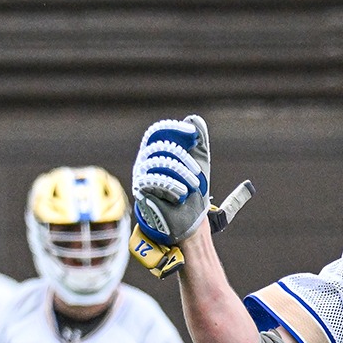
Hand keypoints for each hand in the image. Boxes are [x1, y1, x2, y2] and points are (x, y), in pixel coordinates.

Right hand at [131, 115, 210, 247]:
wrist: (189, 222)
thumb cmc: (193, 193)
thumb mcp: (200, 164)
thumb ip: (198, 142)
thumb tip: (195, 120)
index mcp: (157, 152)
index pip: (158, 131)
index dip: (174, 129)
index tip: (193, 135)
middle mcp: (145, 161)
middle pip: (160, 147)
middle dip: (183, 159)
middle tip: (198, 176)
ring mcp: (142, 176)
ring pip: (157, 162)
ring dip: (180, 174)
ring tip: (193, 187)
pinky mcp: (142, 192)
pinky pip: (152, 180)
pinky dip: (171, 185)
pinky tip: (182, 194)